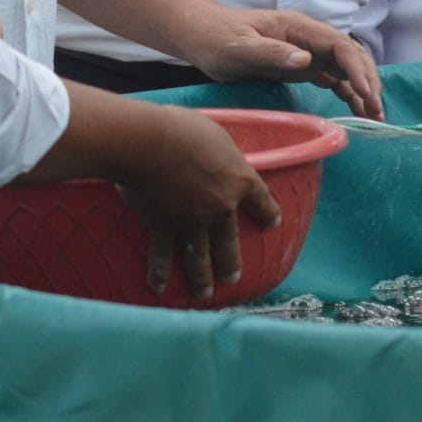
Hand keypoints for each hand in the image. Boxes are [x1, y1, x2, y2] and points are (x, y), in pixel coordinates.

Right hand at [107, 103, 280, 300]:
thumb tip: (216, 153)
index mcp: (239, 179)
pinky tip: (158, 287)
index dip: (269, 214)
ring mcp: (191, 220)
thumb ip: (221, 152)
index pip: (262, 201)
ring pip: (200, 255)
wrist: (148, 142)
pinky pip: (162, 254)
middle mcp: (220, 206)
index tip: (273, 224)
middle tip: (233, 277)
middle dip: (231, 262)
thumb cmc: (181, 128)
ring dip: (202, 277)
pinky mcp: (162, 225)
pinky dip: (160, 272)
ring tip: (205, 293)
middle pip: (229, 240)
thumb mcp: (215, 134)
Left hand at [187, 8, 384, 119]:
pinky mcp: (302, 67)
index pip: (339, 45)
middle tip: (377, 110)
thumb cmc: (219, 38)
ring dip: (363, 89)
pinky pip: (334, 79)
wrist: (204, 36)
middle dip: (368, 80)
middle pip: (351, 55)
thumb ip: (272, 52)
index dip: (357, 67)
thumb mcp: (241, 46)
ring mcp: (308, 52)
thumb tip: (306, 60)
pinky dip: (349, 93)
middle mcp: (309, 39)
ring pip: (346, 68)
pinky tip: (358, 109)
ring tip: (375, 115)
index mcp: (299, 28)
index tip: (367, 92)